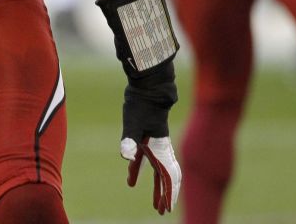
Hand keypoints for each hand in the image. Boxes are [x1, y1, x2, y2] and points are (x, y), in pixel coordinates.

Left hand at [119, 62, 179, 214]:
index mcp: (161, 148)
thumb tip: (126, 157)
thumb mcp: (133, 122)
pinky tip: (131, 174)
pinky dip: (143, 169)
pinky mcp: (148, 137)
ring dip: (157, 186)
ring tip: (154, 201)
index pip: (168, 177)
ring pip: (159, 170)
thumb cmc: (141, 103)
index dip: (169, 194)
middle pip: (167, 177)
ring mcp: (156, 143)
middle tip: (161, 210)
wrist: (149, 84)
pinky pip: (149, 160)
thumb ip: (130, 139)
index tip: (166, 208)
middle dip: (165, 195)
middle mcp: (162, 148)